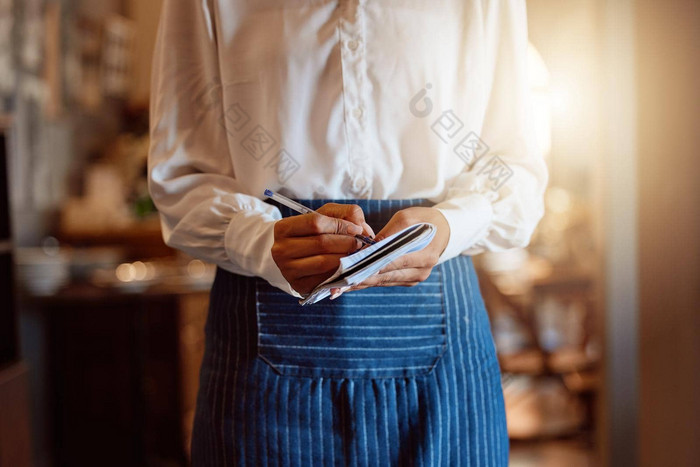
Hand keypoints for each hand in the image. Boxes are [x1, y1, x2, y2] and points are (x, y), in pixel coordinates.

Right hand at [271, 203, 374, 294]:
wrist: (296, 256)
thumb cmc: (313, 232)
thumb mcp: (325, 216)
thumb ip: (345, 213)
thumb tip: (359, 228)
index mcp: (283, 228)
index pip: (315, 222)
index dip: (340, 225)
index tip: (356, 229)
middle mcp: (281, 250)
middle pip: (321, 243)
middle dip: (347, 242)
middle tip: (360, 243)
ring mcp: (287, 270)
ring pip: (323, 263)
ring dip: (346, 258)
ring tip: (355, 254)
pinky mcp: (298, 286)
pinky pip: (324, 280)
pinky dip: (340, 273)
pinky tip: (346, 267)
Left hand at [331, 207, 449, 296]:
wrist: (445, 230)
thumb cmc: (425, 220)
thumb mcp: (408, 217)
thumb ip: (390, 232)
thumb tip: (370, 245)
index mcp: (425, 255)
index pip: (394, 261)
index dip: (371, 264)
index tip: (351, 266)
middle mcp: (421, 270)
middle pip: (387, 276)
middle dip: (362, 277)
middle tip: (340, 281)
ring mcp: (416, 278)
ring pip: (384, 282)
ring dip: (362, 283)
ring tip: (340, 285)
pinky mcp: (409, 281)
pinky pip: (387, 282)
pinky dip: (370, 281)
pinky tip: (351, 283)